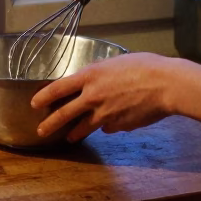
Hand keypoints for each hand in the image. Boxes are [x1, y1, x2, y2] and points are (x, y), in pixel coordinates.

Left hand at [31, 52, 179, 142]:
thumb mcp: (116, 63)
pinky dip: (108, 126)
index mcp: (90, 76)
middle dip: (50, 124)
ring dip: (74, 133)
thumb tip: (96, 86)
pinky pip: (108, 127)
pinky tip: (112, 125)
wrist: (165, 85)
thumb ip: (102, 75)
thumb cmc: (145, 66)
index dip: (44, 96)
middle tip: (41, 130)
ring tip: (69, 137)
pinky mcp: (118, 126)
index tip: (35, 103)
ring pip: (83, 127)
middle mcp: (92, 97)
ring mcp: (104, 114)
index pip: (58, 88)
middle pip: (64, 114)